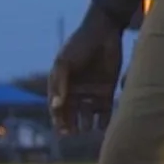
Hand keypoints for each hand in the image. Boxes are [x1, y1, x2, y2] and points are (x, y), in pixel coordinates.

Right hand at [49, 9, 125, 133]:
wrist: (104, 31)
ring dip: (86, 124)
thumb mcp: (65, 62)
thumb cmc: (79, 44)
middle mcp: (76, 91)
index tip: (61, 130)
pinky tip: (102, 126)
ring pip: (87, 115)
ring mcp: (91, 91)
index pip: (57, 107)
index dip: (58, 119)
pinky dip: (104, 120)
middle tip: (73, 133)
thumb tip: (56, 106)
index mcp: (62, 84)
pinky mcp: (107, 89)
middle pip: (71, 114)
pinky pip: (105, 109)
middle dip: (71, 125)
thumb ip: (60, 83)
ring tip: (87, 129)